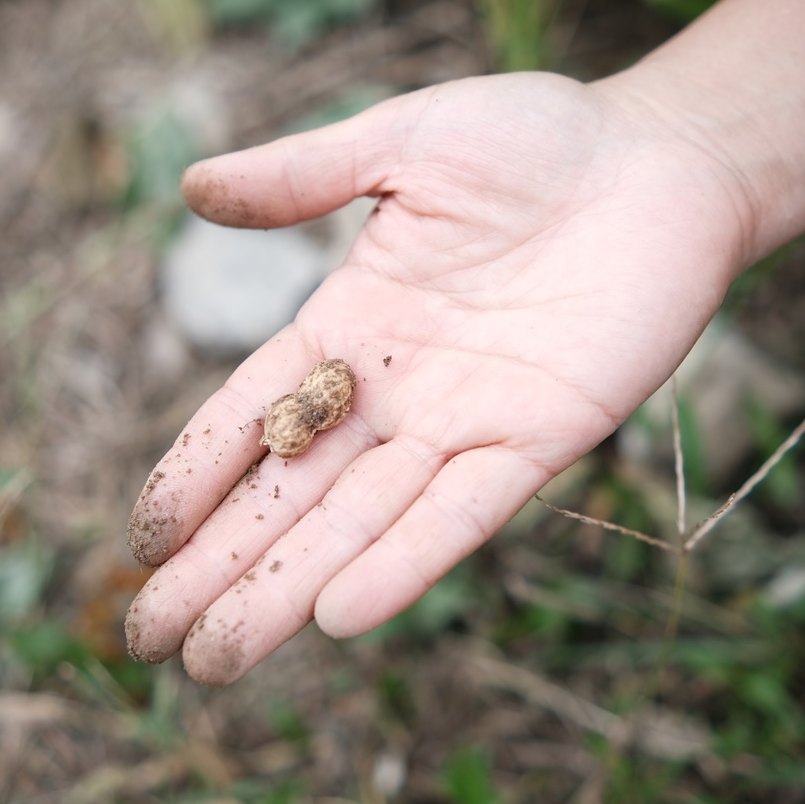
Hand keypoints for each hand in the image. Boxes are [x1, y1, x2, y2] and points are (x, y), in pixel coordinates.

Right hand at [125, 71, 749, 684]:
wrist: (663, 163)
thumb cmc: (536, 142)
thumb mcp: (404, 143)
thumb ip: (302, 176)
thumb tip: (189, 190)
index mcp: (350, 326)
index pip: (250, 417)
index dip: (194, 476)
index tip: (141, 540)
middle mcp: (396, 392)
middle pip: (289, 495)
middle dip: (219, 567)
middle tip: (148, 641)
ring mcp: (465, 422)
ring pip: (359, 523)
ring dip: (286, 592)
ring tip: (215, 661)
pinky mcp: (542, 440)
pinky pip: (463, 513)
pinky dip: (405, 562)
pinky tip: (338, 616)